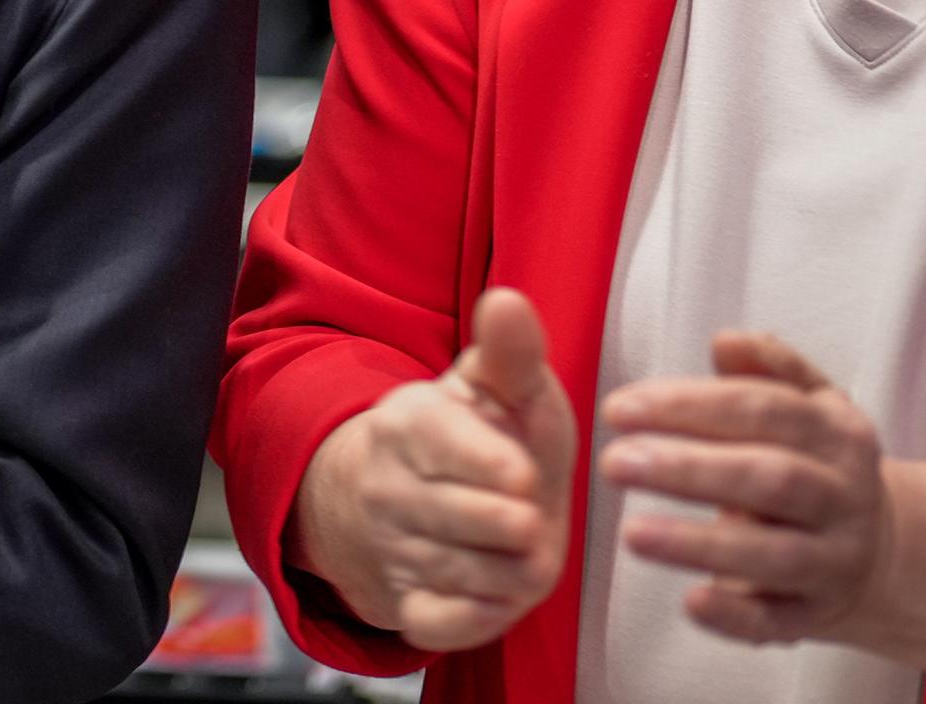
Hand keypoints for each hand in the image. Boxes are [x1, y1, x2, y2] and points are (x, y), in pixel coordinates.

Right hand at [289, 287, 577, 651]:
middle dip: (516, 524)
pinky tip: (495, 592)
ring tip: (524, 545)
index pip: (444, 444)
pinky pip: (440, 626)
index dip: (491, 465)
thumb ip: (511, 353)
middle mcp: (391, 487)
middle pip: (466, 518)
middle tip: (534, 516)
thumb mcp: (493, 390)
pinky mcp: (408, 605)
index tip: (525, 476)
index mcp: (410, 423)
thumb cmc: (474, 438)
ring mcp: (394, 549)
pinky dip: (475, 617)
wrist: (398, 502)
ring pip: (467, 573)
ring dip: (512, 568)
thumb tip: (509, 301)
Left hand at [597, 329, 890, 645]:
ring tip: (633, 534)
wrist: (882, 549)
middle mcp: (841, 496)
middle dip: (688, 470)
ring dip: (700, 544)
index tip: (619, 408)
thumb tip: (727, 342)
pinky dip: (736, 617)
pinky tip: (691, 603)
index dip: (689, 406)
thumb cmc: (818, 465)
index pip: (763, 410)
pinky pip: (778, 621)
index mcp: (837, 434)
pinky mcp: (816, 613)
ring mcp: (833, 559)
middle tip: (615, 462)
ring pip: (772, 554)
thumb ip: (770, 368)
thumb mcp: (811, 405)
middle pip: (768, 479)